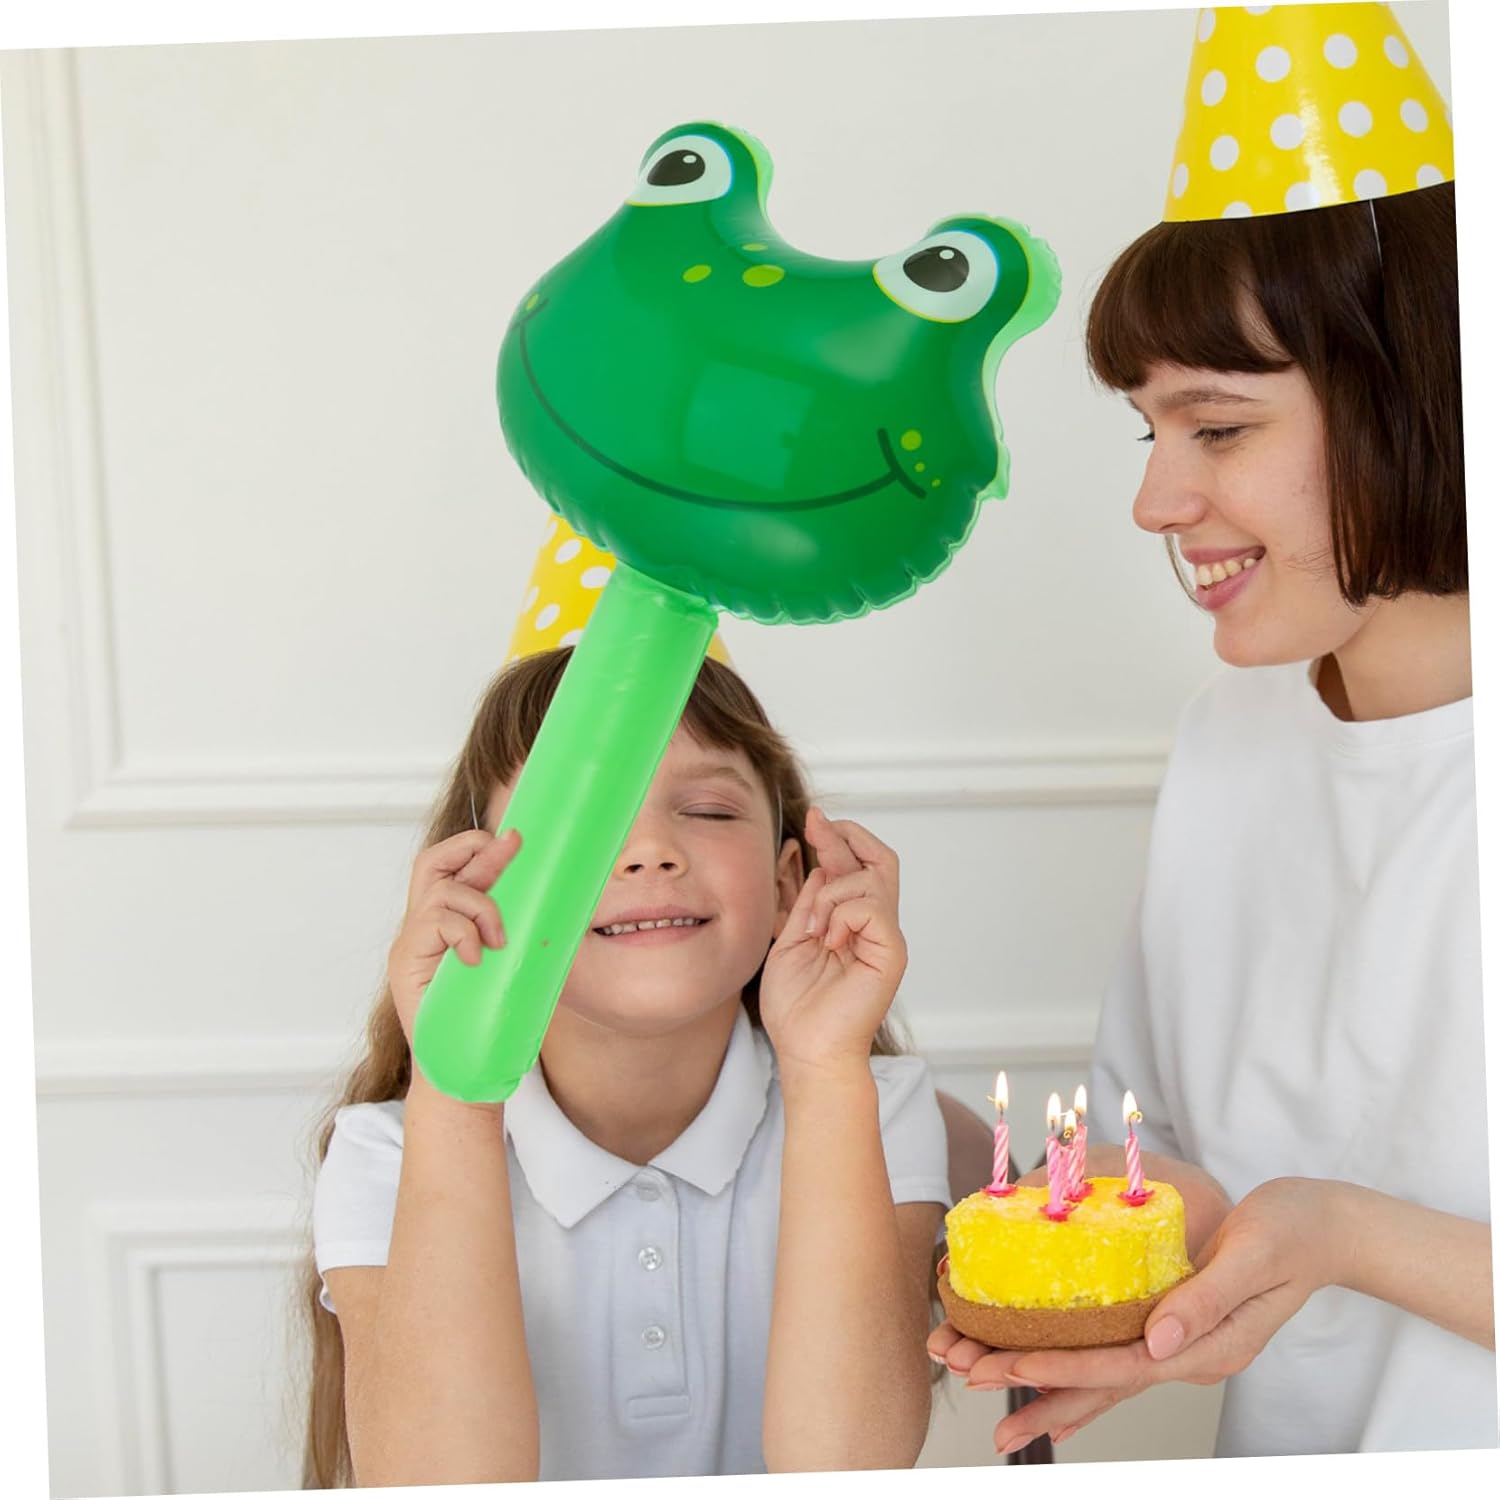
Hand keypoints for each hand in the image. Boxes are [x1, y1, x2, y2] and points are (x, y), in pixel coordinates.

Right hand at [387, 827, 521, 1047]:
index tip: (519, 839)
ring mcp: (411, 943)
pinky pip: (432, 922)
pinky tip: (475, 957)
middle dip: (472, 846)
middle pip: (432, 862)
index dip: (480, 847)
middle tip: (512, 845)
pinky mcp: (404, 962)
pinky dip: (461, 932)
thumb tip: (563, 903)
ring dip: (480, 905)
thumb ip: (520, 933)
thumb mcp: (511, 965)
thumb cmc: (488, 1020)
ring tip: (498, 940)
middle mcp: (423, 926)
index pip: (452, 867)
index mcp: (447, 923)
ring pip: (441, 890)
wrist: (460, 1068)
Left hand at [758, 808, 905, 1072]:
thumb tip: (816, 866)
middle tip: (818, 824)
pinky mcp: (890, 953)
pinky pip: (872, 907)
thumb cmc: (797, 1009)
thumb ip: (807, 904)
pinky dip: (843, 913)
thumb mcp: (790, 940)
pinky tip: (827, 939)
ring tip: (814, 928)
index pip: (856, 867)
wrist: (806, 1051)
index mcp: (852, 924)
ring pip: (873, 879)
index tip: (812, 819)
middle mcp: (874, 927)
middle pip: (880, 860)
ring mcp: (885, 939)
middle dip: (848, 836)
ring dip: (833, 892)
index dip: (837, 838)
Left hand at [937, 1177, 1345, 1452]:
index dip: (1064, 1363)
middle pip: (1107, 1383)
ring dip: (1055, 1391)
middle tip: (982, 1401)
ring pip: (1109, 1376)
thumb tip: (1159, 1339)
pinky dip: (1084, 1371)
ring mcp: (1186, 1345)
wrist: (1327, 1227)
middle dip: (1043, 1393)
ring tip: (1002, 1415)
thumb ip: (1206, 1297)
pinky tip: (1055, 1390)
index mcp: (1210, 1346)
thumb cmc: (1293, 1230)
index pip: (1123, 1364)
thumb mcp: (1253, 1255)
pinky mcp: (1178, 1326)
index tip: (1011, 1361)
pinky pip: (1121, 1356)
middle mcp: (1192, 1355)